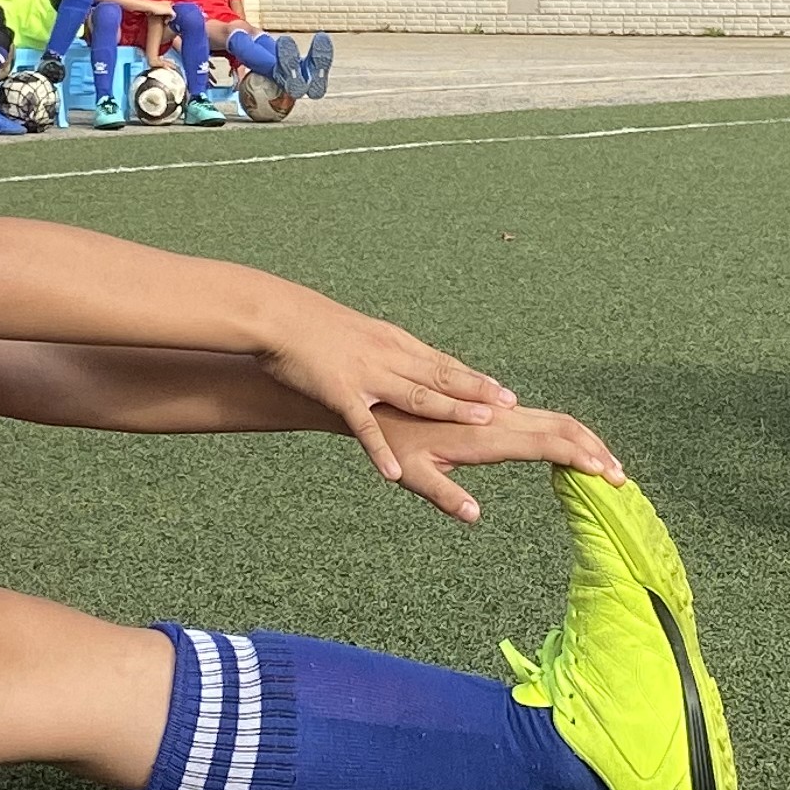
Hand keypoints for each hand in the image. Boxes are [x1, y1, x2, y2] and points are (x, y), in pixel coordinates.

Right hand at [252, 291, 509, 488]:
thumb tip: (409, 368)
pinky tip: (394, 473)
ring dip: (451, 409)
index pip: (443, 364)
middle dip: (478, 392)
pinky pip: (363, 425)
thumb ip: (386, 355)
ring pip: (416, 394)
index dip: (476, 379)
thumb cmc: (315, 328)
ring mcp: (366, 374)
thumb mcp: (361, 336)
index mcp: (394, 343)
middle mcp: (388, 356)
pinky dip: (379, 449)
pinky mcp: (339, 392)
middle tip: (511, 405)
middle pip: (441, 376)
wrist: (277, 316)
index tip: (506, 392)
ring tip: (483, 424)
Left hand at [378, 404, 624, 522]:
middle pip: (561, 426)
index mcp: (485, 436)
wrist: (378, 401)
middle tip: (621, 477)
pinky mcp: (495, 411)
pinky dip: (568, 434)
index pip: (546, 443)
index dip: (580, 457)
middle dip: (595, 449)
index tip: (608, 475)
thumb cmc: (394, 442)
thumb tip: (474, 516)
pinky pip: (540, 419)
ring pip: (554, 419)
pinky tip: (577, 450)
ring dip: (586, 440)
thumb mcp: (412, 476)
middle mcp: (499, 419)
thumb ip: (443, 495)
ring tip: (609, 466)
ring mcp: (499, 412)